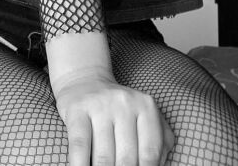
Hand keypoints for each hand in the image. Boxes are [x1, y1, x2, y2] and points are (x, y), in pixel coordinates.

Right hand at [56, 74, 174, 165]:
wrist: (85, 80)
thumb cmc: (120, 109)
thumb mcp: (145, 118)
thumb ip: (160, 143)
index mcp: (146, 106)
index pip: (150, 152)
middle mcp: (124, 103)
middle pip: (126, 158)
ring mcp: (100, 105)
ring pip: (103, 157)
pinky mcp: (77, 109)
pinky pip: (80, 146)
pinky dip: (80, 165)